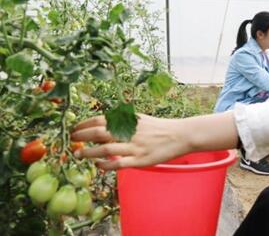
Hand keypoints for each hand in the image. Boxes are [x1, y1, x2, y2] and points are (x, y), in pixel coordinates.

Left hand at [71, 114, 187, 170]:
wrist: (180, 135)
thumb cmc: (160, 128)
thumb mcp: (140, 120)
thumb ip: (124, 122)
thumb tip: (103, 125)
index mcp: (129, 120)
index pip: (101, 120)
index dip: (85, 124)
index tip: (74, 129)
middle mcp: (130, 132)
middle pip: (99, 132)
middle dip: (82, 136)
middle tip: (71, 141)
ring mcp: (135, 146)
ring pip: (106, 149)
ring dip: (89, 152)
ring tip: (79, 155)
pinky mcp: (141, 160)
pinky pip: (118, 163)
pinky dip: (106, 164)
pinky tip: (99, 165)